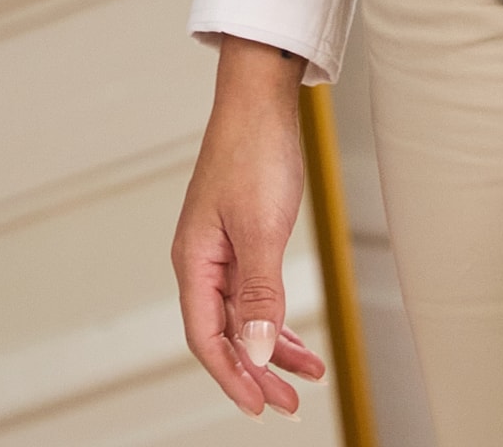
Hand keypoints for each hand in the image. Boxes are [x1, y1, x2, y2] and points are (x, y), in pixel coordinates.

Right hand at [172, 36, 326, 418]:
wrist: (261, 96)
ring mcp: (222, 248)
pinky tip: (296, 333)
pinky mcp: (242, 234)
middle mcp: (203, 261)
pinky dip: (276, 315)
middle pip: (225, 334)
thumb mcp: (262, 228)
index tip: (263, 405)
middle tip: (290, 404)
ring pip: (244, 315)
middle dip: (257, 371)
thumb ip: (260, 293)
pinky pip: (256, 290)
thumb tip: (258, 352)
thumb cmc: (256, 152)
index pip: (208, 339)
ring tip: (308, 375)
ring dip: (273, 347)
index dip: (235, 376)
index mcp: (195, 263)